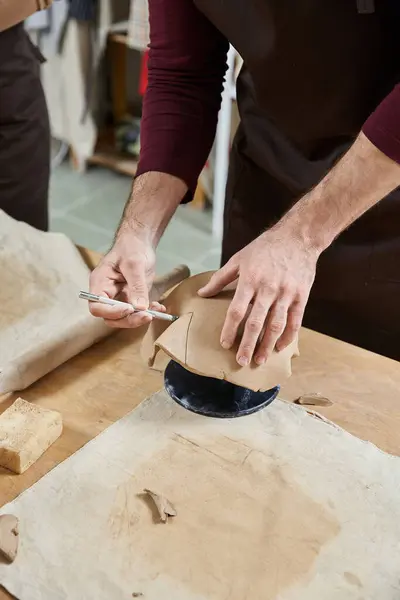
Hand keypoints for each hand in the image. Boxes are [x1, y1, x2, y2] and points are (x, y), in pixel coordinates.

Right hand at [89, 228, 164, 327]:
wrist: (140, 243)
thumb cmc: (131, 248)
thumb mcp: (134, 264)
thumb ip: (137, 286)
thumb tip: (140, 308)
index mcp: (100, 283)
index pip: (97, 306)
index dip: (112, 312)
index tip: (129, 308)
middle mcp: (107, 294)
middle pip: (111, 317)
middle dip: (128, 319)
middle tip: (146, 316)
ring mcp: (119, 297)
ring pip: (125, 318)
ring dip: (140, 318)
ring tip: (155, 312)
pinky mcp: (132, 298)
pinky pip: (138, 312)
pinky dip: (149, 312)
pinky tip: (160, 308)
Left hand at [198, 226, 319, 365]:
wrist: (298, 237)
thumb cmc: (265, 247)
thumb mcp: (239, 258)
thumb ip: (220, 278)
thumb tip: (202, 293)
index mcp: (250, 280)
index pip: (237, 310)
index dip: (230, 329)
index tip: (224, 344)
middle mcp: (268, 289)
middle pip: (256, 322)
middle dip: (248, 344)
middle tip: (241, 361)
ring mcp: (286, 293)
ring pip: (276, 325)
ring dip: (268, 345)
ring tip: (260, 360)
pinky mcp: (301, 296)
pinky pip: (295, 321)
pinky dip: (288, 336)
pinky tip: (280, 347)